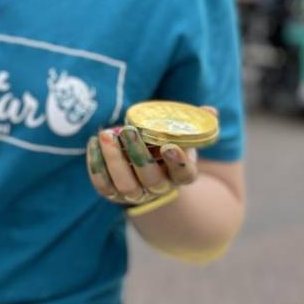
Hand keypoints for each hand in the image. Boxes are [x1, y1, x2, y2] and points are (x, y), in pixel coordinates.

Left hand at [84, 106, 215, 205]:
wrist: (147, 170)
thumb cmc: (166, 145)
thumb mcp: (183, 135)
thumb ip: (196, 123)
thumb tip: (210, 110)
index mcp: (181, 175)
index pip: (185, 174)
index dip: (179, 163)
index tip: (170, 146)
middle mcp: (159, 188)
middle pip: (151, 178)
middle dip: (138, 154)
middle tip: (128, 130)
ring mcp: (136, 193)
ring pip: (125, 184)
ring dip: (114, 159)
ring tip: (106, 135)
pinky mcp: (113, 193)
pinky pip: (103, 184)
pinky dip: (96, 165)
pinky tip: (93, 142)